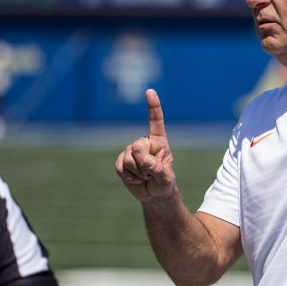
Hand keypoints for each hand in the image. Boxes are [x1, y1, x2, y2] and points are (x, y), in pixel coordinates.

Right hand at [116, 89, 175, 203]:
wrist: (153, 194)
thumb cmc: (164, 183)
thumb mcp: (166, 178)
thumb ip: (159, 169)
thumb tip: (146, 160)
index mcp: (159, 142)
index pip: (155, 121)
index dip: (153, 106)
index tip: (150, 91)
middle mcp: (144, 143)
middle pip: (137, 146)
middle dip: (143, 163)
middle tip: (151, 173)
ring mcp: (131, 151)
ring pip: (128, 158)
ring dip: (137, 172)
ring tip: (145, 176)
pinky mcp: (122, 160)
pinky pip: (120, 167)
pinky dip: (128, 177)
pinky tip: (135, 179)